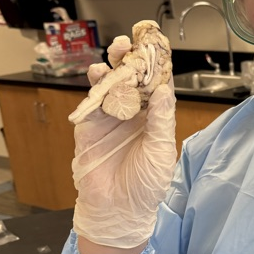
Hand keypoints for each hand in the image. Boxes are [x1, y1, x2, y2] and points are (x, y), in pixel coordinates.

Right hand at [71, 36, 176, 250]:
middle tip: (128, 42)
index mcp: (155, 120)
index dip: (156, 67)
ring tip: (113, 52)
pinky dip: (94, 87)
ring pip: (111, 87)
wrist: (117, 211)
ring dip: (111, 68)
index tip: (157, 45)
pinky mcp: (89, 128)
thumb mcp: (161, 151)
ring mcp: (111, 121)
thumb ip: (161, 120)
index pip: (156, 88)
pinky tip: (97, 73)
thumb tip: (164, 90)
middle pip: (132, 82)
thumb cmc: (146, 186)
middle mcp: (133, 117)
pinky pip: (92, 102)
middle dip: (130, 61)